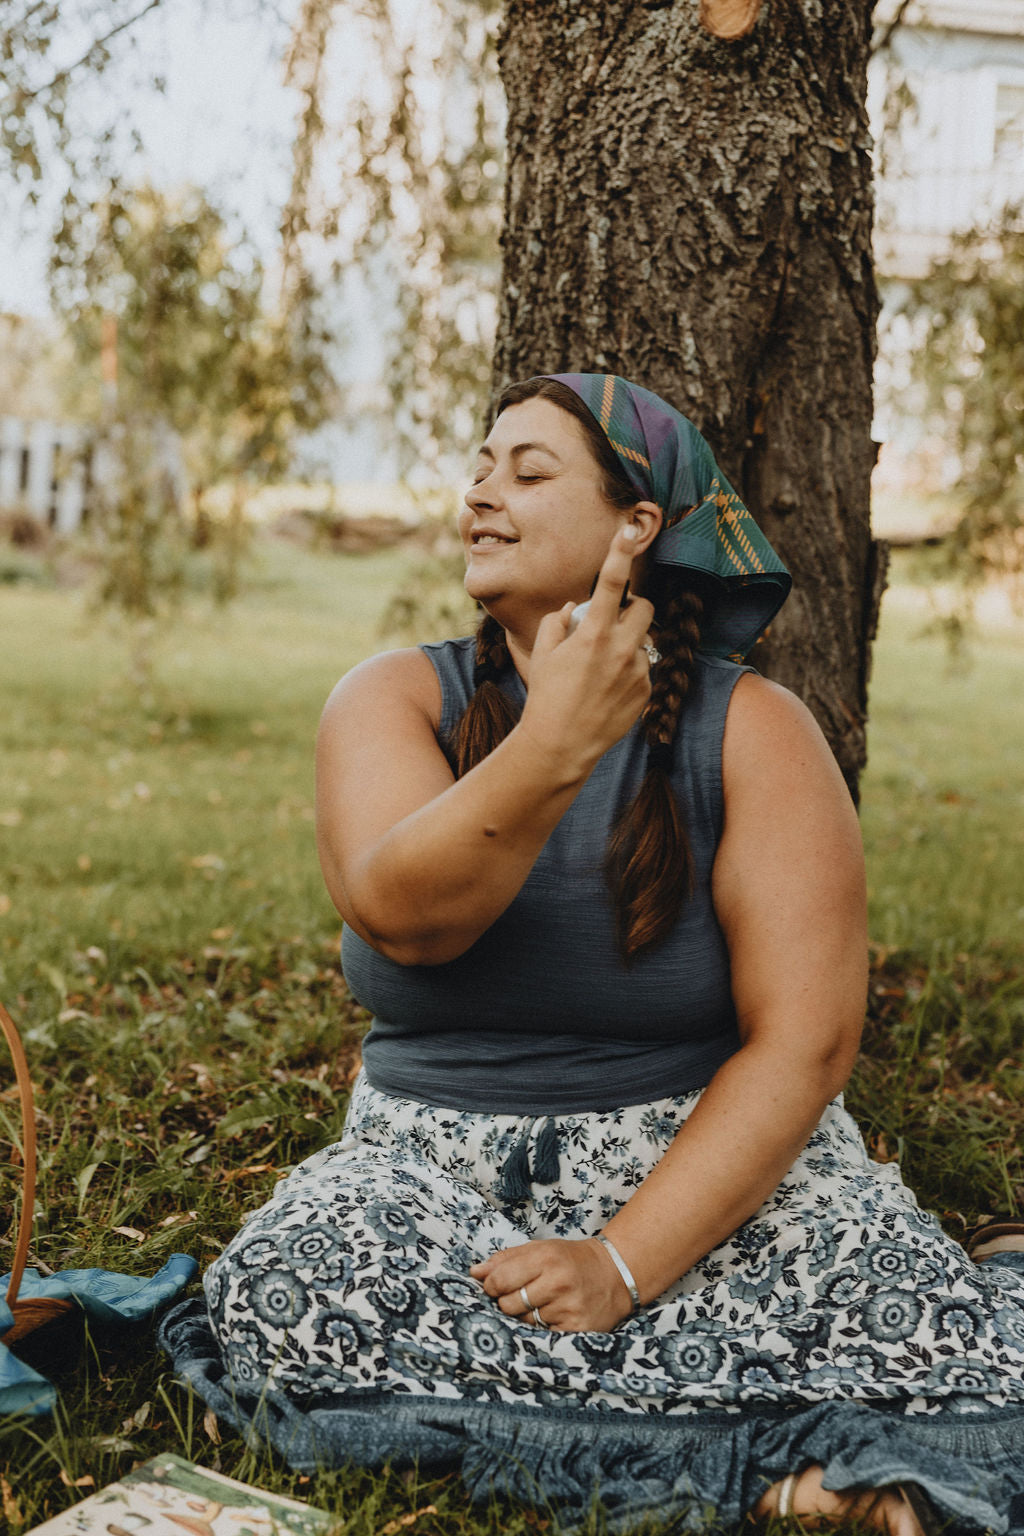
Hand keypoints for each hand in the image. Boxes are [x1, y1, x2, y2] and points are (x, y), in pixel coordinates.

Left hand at [469, 1236, 633, 1332]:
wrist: (615, 1274)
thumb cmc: (571, 1260)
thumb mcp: (540, 1249)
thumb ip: (505, 1259)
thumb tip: (474, 1273)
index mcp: (546, 1258)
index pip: (500, 1279)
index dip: (491, 1286)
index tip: (495, 1287)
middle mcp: (558, 1282)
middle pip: (509, 1305)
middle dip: (507, 1303)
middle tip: (521, 1297)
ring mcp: (569, 1308)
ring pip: (525, 1322)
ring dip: (525, 1317)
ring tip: (541, 1305)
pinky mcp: (578, 1330)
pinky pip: (542, 1337)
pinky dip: (541, 1331)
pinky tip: (551, 1318)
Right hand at [519, 525, 654, 774]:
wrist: (560, 746)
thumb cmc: (546, 697)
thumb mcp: (543, 654)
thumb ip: (557, 622)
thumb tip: (573, 609)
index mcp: (593, 635)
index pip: (610, 583)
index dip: (620, 553)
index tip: (629, 529)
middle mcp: (621, 649)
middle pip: (644, 608)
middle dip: (632, 608)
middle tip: (610, 623)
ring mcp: (637, 672)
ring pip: (644, 641)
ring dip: (628, 644)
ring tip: (602, 670)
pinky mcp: (646, 692)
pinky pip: (644, 668)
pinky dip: (629, 672)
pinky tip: (608, 691)